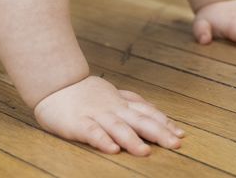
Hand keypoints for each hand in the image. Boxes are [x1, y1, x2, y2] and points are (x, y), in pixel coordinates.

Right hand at [33, 76, 183, 155]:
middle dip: (159, 132)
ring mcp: (96, 115)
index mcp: (121, 103)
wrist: (54, 84)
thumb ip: (132, 101)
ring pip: (117, 127)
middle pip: (139, 120)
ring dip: (132, 139)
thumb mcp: (112, 93)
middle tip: (176, 144)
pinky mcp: (78, 123)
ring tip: (145, 151)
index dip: (164, 122)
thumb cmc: (85, 92)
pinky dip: (102, 140)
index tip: (181, 134)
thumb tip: (154, 108)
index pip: (147, 112)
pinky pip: (91, 132)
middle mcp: (113, 108)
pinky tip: (112, 149)